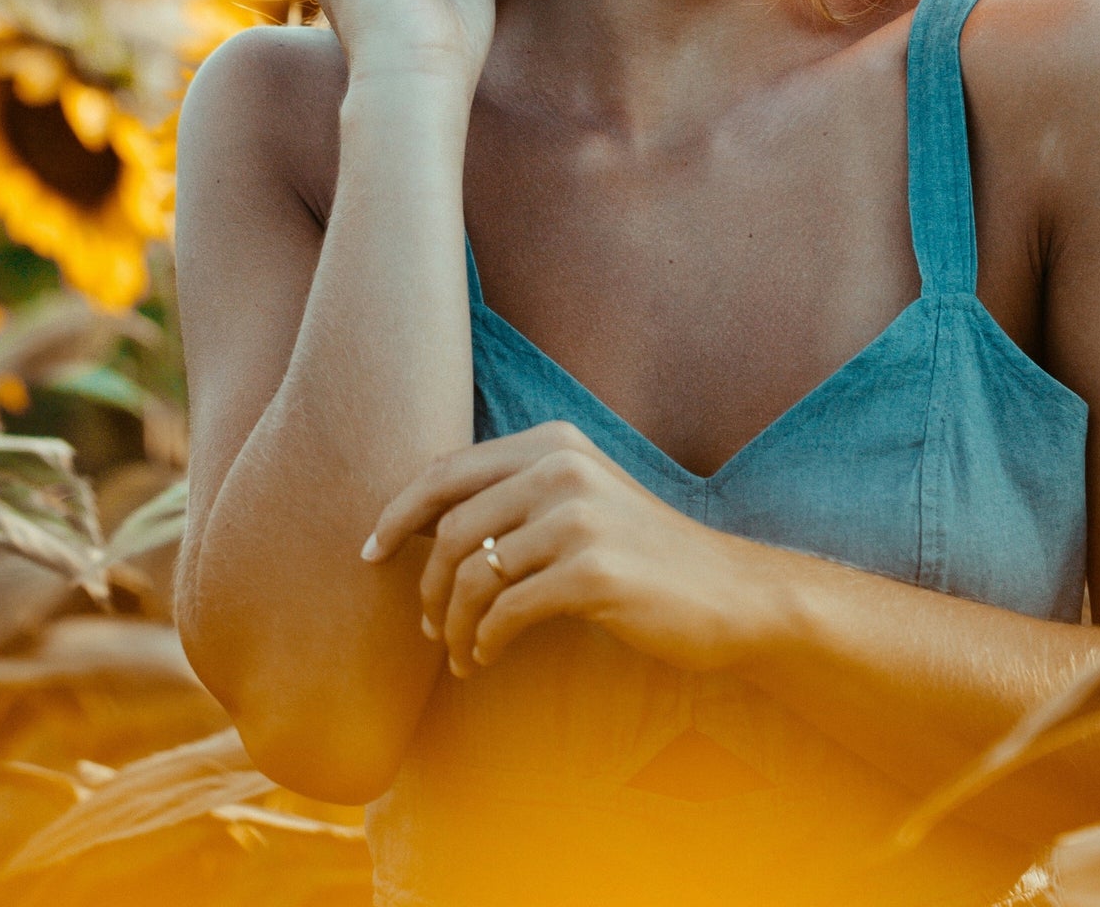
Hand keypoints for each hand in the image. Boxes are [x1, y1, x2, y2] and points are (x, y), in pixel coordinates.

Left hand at [361, 421, 774, 677]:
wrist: (728, 592)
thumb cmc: (643, 555)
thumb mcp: (579, 503)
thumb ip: (514, 498)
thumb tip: (421, 523)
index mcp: (553, 442)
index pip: (446, 469)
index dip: (397, 512)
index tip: (371, 553)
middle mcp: (562, 467)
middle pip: (450, 526)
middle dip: (425, 584)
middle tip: (428, 628)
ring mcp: (579, 517)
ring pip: (471, 574)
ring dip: (452, 624)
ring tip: (459, 653)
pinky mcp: (593, 571)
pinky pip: (505, 611)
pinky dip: (483, 642)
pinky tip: (487, 659)